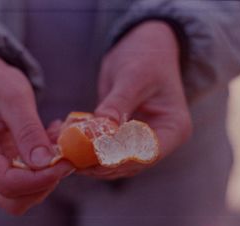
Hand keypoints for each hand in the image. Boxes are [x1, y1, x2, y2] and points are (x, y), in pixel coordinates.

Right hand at [0, 57, 72, 214]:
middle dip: (44, 183)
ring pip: (20, 198)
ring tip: (56, 146)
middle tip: (65, 157)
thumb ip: (28, 130)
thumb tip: (45, 163)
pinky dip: (42, 172)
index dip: (41, 179)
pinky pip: (24, 184)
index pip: (6, 183)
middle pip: (13, 200)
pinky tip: (48, 146)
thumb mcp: (14, 97)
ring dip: (45, 178)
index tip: (67, 162)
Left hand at [80, 21, 191, 178]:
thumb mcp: (133, 76)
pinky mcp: (121, 137)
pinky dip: (86, 150)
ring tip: (66, 154)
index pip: (148, 153)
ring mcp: (139, 141)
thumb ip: (118, 102)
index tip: (94, 157)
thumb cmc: (146, 56)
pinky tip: (67, 144)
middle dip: (100, 164)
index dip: (121, 160)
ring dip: (89, 161)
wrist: (143, 46)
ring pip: (113, 162)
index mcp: (173, 128)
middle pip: (128, 164)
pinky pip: (103, 150)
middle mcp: (158, 140)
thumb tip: (103, 127)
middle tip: (73, 160)